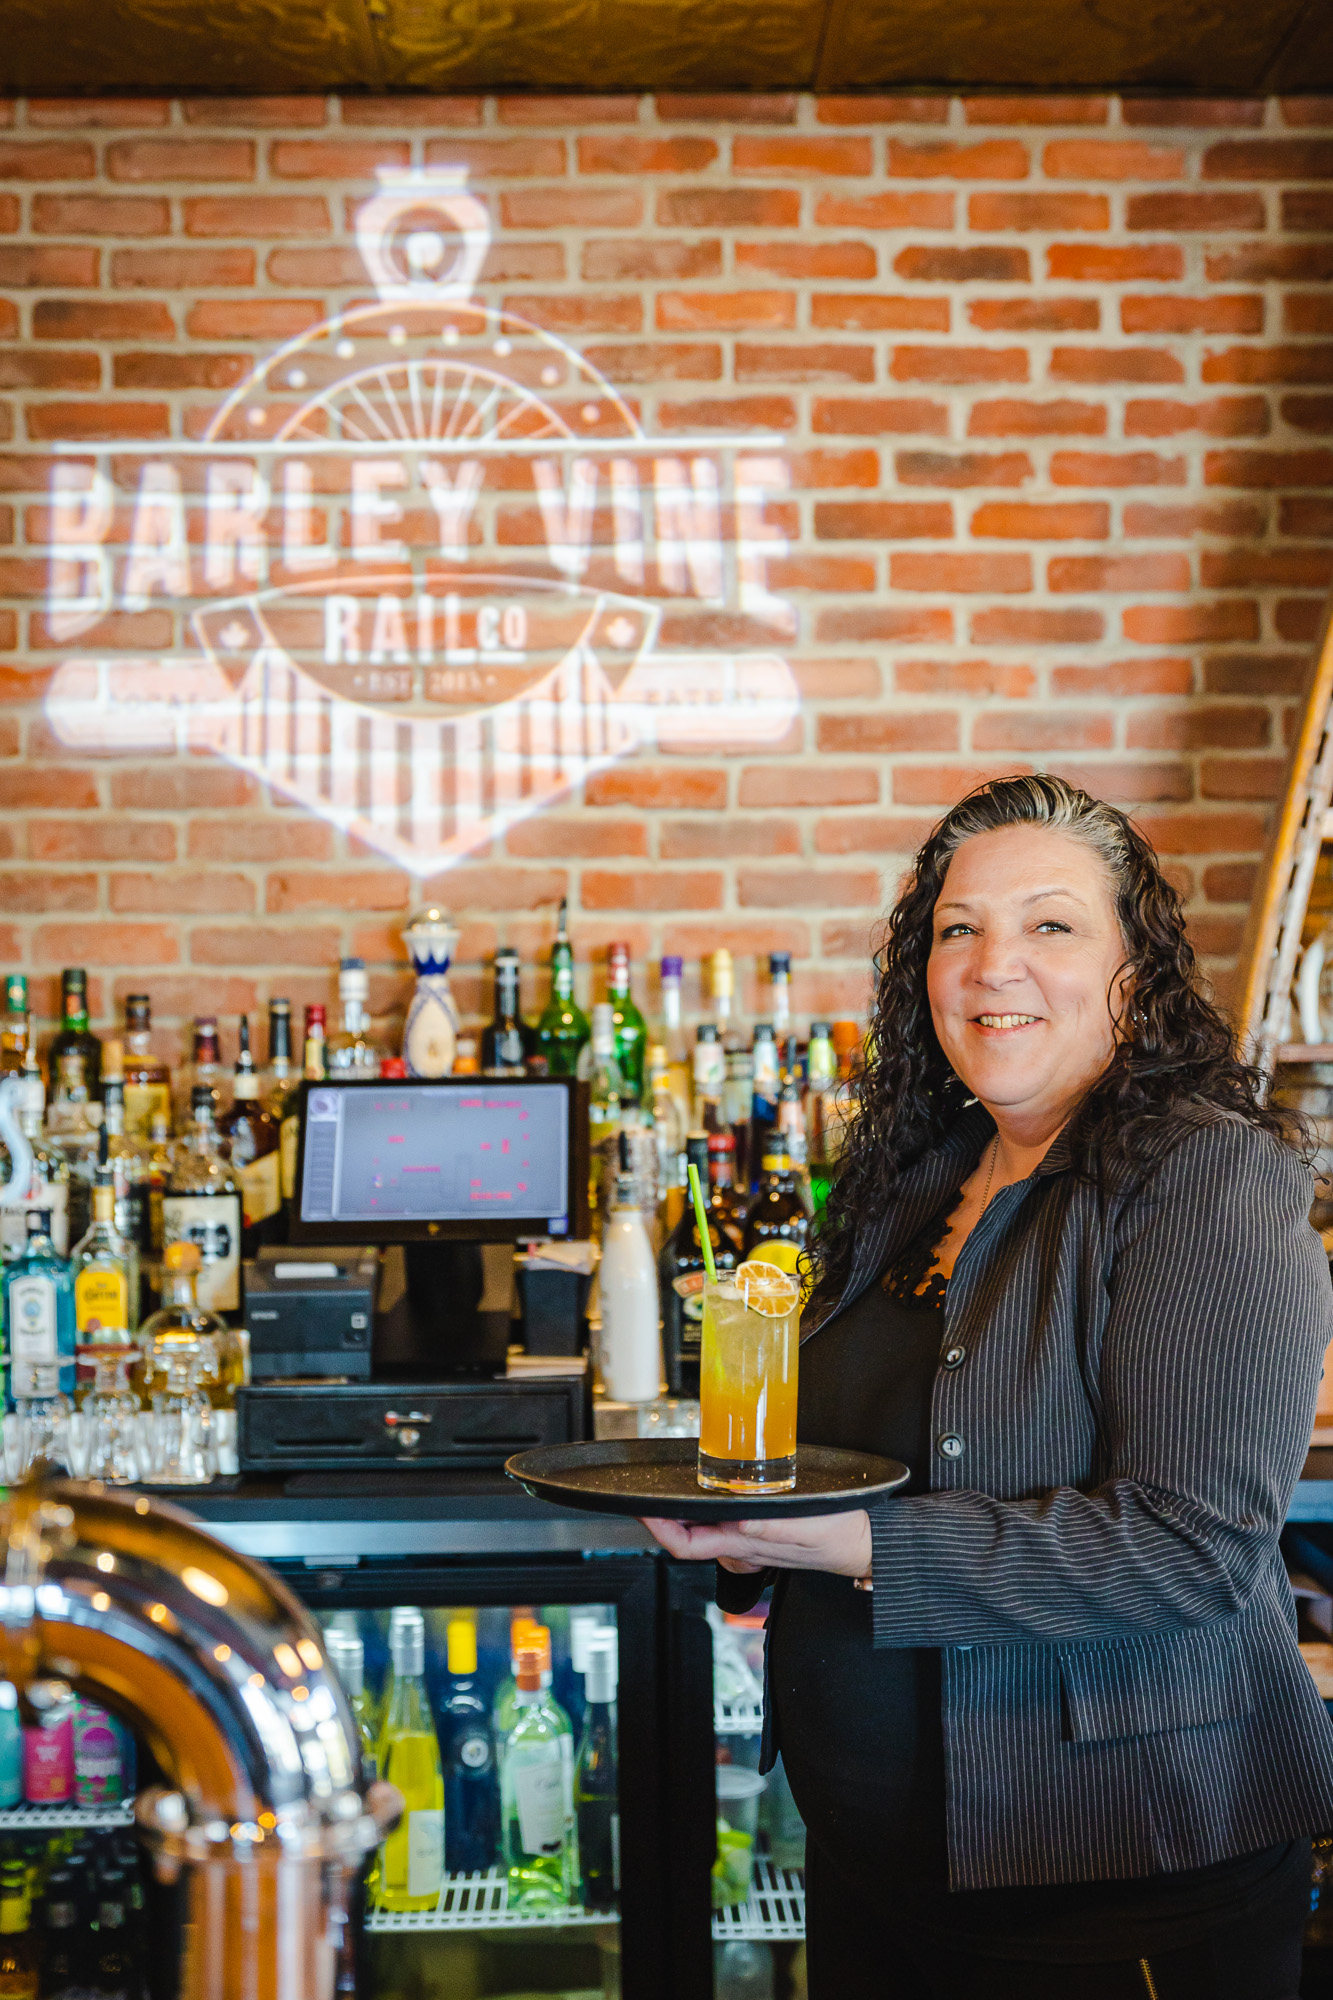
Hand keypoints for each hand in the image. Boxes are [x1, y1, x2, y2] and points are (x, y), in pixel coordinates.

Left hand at [640, 1508, 871, 1579]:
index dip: (658, 1529)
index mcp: (746, 1545)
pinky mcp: (758, 1535)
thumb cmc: (841, 1536)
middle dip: (662, 1516)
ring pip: (702, 1530)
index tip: (640, 1509)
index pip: (687, 1545)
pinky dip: (708, 1509)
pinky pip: (721, 1525)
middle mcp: (741, 1547)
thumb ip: (771, 1527)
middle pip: (687, 1536)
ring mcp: (748, 1543)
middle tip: (644, 1488)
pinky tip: (713, 1491)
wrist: (865, 1546)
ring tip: (671, 1485)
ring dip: (683, 1512)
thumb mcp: (808, 1526)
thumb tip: (739, 1521)